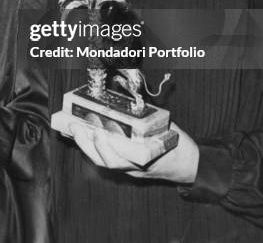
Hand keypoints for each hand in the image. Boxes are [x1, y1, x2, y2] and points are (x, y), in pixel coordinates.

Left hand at [69, 121, 198, 183]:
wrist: (188, 165)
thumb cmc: (177, 142)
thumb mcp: (166, 125)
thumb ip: (146, 114)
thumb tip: (126, 92)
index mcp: (149, 157)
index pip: (124, 156)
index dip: (109, 145)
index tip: (98, 130)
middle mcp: (137, 167)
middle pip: (110, 162)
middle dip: (91, 144)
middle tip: (76, 127)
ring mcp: (131, 170)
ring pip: (105, 163)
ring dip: (87, 147)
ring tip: (74, 129)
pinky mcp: (127, 169)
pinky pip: (106, 161)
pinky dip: (92, 148)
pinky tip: (82, 135)